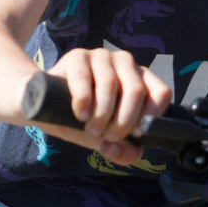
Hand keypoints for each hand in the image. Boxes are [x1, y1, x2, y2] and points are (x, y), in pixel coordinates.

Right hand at [48, 46, 169, 165]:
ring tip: (91, 129)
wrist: (46, 104)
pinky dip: (83, 101)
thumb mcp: (106, 139)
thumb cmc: (85, 120)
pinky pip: (84, 78)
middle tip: (109, 137)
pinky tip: (80, 114)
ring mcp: (101, 56)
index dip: (151, 115)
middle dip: (123, 120)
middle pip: (136, 90)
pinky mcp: (78, 56)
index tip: (136, 134)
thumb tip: (121, 150)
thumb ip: (123, 150)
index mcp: (140, 80)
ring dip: (102, 113)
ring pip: (110, 84)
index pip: (161, 93)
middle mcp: (125, 63)